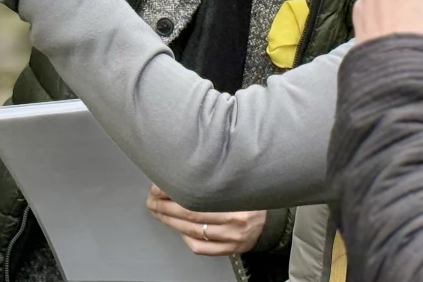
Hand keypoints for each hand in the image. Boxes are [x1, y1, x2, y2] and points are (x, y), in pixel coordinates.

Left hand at [146, 185, 266, 255]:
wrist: (270, 220)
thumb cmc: (249, 197)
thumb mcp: (238, 181)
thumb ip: (216, 178)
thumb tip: (182, 173)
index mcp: (237, 198)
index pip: (197, 196)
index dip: (173, 192)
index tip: (158, 187)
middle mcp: (235, 220)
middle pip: (190, 214)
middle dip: (165, 206)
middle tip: (151, 199)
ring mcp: (231, 238)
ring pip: (191, 231)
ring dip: (169, 220)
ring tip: (157, 211)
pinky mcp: (228, 250)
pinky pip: (200, 247)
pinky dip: (185, 238)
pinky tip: (178, 228)